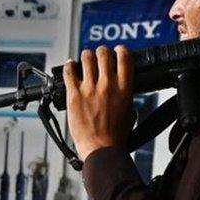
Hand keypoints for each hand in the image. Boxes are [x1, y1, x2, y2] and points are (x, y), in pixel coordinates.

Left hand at [62, 45, 134, 160]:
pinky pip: (69, 72)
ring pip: (86, 58)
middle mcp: (108, 85)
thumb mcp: (130, 112)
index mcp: (124, 89)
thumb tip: (123, 85)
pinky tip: (70, 65)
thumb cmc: (116, 135)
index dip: (120, 50)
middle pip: (104, 54)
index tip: (118, 50)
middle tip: (99, 55)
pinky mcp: (74, 95)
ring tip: (85, 59)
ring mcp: (90, 89)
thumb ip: (126, 95)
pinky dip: (69, 65)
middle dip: (102, 51)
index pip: (124, 58)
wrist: (102, 149)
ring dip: (86, 56)